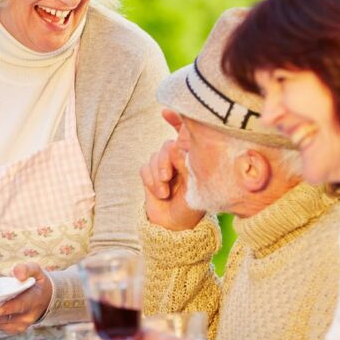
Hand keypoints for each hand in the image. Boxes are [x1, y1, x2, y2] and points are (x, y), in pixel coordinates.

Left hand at [0, 263, 51, 334]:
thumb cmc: (36, 282)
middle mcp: (29, 316)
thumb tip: (18, 274)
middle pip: (7, 318)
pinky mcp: (14, 329)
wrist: (45, 298)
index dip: (9, 308)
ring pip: (1, 325)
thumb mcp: (36, 271)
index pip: (21, 305)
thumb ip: (26, 269)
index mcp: (34, 299)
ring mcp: (22, 324)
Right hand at [139, 111, 204, 230]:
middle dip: (165, 160)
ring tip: (165, 191)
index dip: (176, 120)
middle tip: (168, 177)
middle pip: (167, 146)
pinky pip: (145, 168)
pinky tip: (160, 193)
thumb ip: (187, 162)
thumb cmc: (192, 205)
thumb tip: (177, 145)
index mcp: (193, 158)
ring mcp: (163, 166)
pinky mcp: (150, 174)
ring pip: (155, 157)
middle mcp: (178, 158)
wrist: (176, 226)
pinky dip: (150, 181)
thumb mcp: (195, 183)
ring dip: (158, 174)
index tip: (165, 113)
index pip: (186, 134)